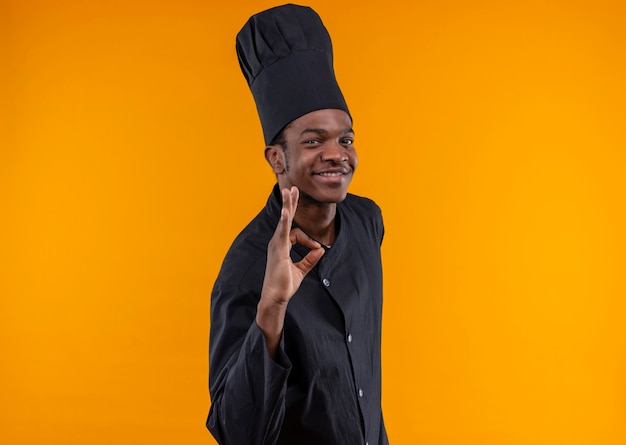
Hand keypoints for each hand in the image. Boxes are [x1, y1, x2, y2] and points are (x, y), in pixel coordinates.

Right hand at [256, 187, 324, 357]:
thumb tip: (320, 250)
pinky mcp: (278, 250)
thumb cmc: (285, 285)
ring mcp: (276, 245)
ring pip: (283, 221)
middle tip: (293, 188)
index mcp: (281, 246)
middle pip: (285, 219)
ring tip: (289, 191)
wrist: (276, 298)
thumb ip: (310, 259)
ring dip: (288, 206)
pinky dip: (285, 221)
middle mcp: (277, 243)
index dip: (309, 241)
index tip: (317, 250)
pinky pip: (282, 232)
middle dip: (290, 203)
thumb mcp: (301, 270)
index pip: (296, 234)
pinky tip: (287, 212)